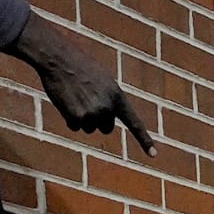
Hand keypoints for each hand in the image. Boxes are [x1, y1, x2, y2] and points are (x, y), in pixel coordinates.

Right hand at [6, 14, 155, 156]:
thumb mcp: (105, 82)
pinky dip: (69, 118)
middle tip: (86, 98)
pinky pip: (74, 127)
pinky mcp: (75, 118)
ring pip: (89, 128)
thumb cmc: (82, 67)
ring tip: (76, 96)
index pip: (135, 123)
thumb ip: (111, 101)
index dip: (145, 140)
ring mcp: (92, 114)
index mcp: (119, 98)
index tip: (154, 155)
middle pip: (106, 128)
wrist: (60, 59)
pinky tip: (66, 101)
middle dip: (97, 119)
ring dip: (82, 117)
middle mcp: (108, 109)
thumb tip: (107, 120)